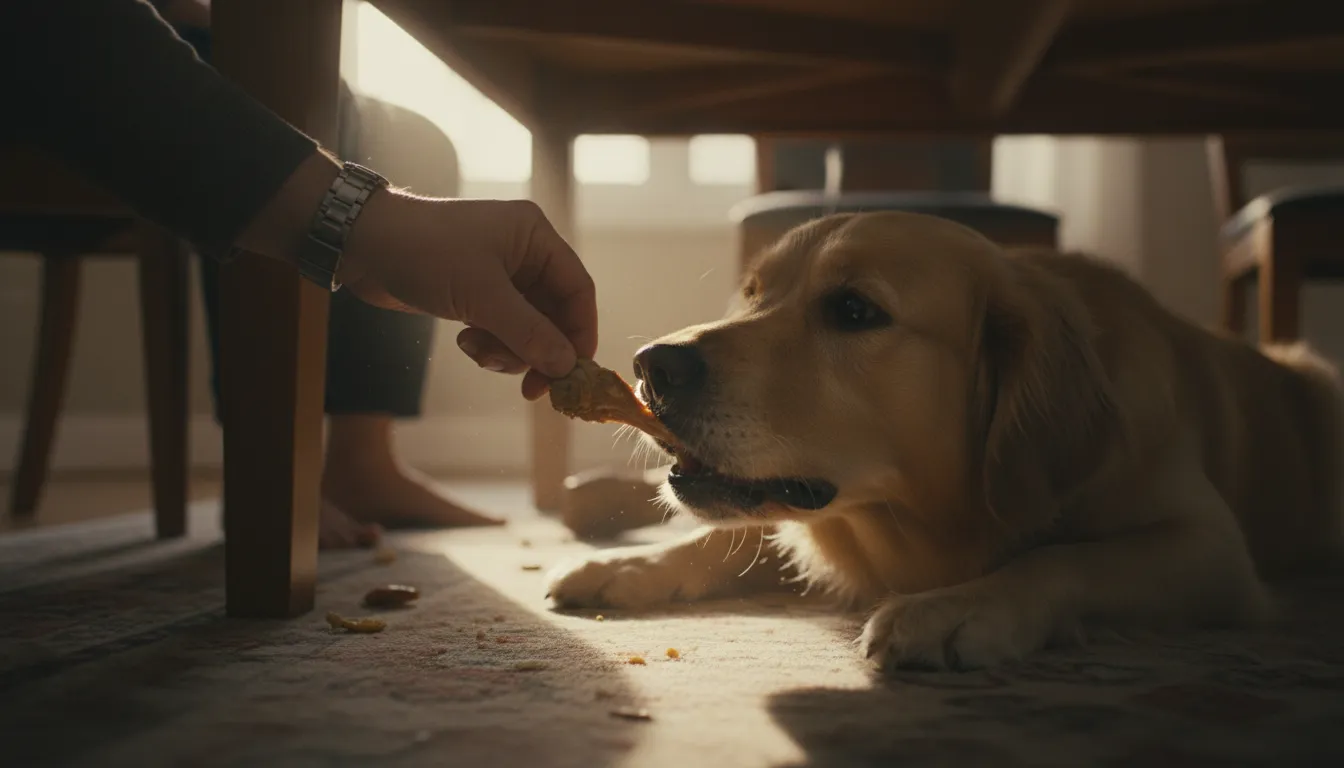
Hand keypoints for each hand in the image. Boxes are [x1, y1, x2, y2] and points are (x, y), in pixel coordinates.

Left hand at [339, 192, 596, 399]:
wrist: (363, 245)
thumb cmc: (425, 253)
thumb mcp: (482, 295)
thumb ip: (529, 333)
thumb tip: (567, 366)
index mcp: (535, 237)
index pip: (578, 289)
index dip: (581, 332)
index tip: (573, 372)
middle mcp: (524, 254)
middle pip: (554, 315)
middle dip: (539, 350)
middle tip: (532, 388)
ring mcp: (500, 275)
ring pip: (527, 329)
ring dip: (508, 350)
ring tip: (477, 350)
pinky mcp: (477, 294)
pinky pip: (501, 329)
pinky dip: (489, 343)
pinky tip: (465, 340)